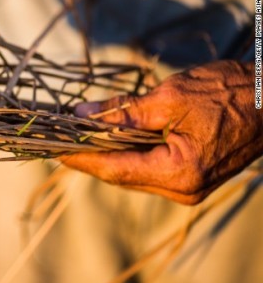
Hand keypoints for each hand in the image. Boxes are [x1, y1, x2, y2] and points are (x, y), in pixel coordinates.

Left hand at [60, 60, 262, 204]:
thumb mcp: (170, 97)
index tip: (52, 147)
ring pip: (132, 173)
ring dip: (106, 154)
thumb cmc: (230, 93)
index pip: (113, 169)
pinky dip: (127, 153)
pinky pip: (148, 168)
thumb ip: (123, 111)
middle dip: (88, 156)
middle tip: (59, 138)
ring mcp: (188, 187)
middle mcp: (182, 189)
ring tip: (77, 137)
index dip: (79, 158)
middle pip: (120, 175)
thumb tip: (82, 115)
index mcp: (179, 173)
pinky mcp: (191, 178)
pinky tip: (109, 139)